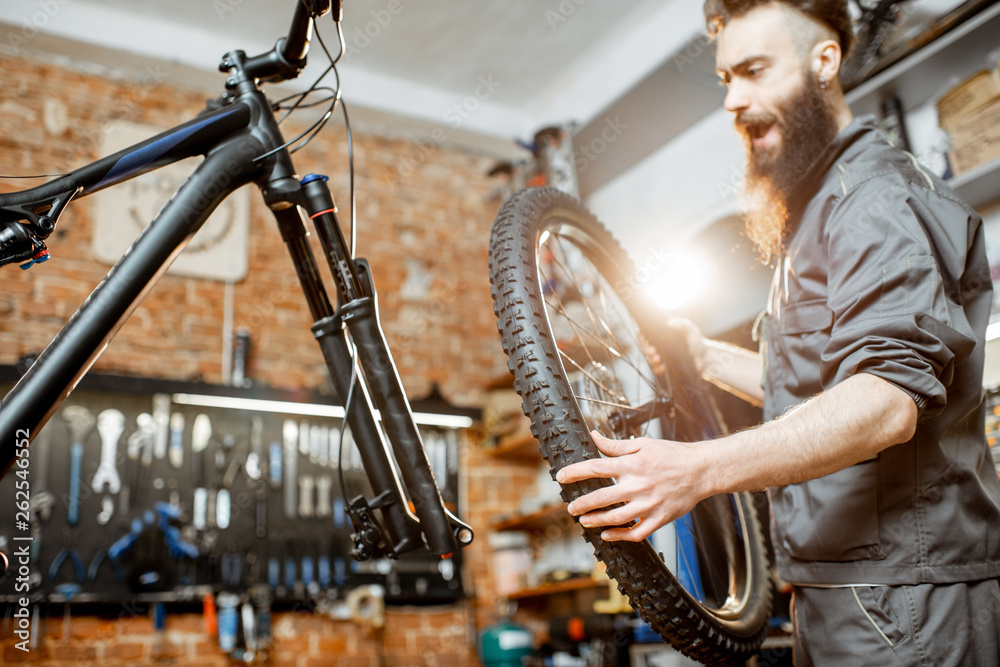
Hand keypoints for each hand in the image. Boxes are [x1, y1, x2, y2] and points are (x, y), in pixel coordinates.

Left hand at [555, 431, 711, 541]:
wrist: (701, 470)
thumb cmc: (672, 455)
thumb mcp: (643, 444)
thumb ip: (616, 445)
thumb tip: (594, 436)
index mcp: (632, 465)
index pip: (595, 467)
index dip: (574, 472)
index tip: (561, 477)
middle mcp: (638, 485)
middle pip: (601, 497)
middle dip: (581, 504)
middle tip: (571, 507)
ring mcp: (649, 504)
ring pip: (615, 518)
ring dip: (595, 521)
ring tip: (584, 521)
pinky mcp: (659, 518)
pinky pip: (636, 533)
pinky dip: (619, 536)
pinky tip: (607, 534)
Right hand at [643, 317, 708, 376]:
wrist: (705, 357)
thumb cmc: (696, 341)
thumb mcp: (690, 329)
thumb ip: (681, 323)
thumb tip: (669, 322)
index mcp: (662, 336)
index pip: (646, 335)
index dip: (642, 337)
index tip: (645, 340)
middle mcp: (660, 347)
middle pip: (646, 347)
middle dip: (647, 350)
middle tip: (652, 351)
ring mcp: (663, 358)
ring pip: (650, 359)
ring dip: (651, 360)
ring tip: (658, 359)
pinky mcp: (667, 368)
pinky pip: (657, 369)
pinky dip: (657, 369)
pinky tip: (662, 367)